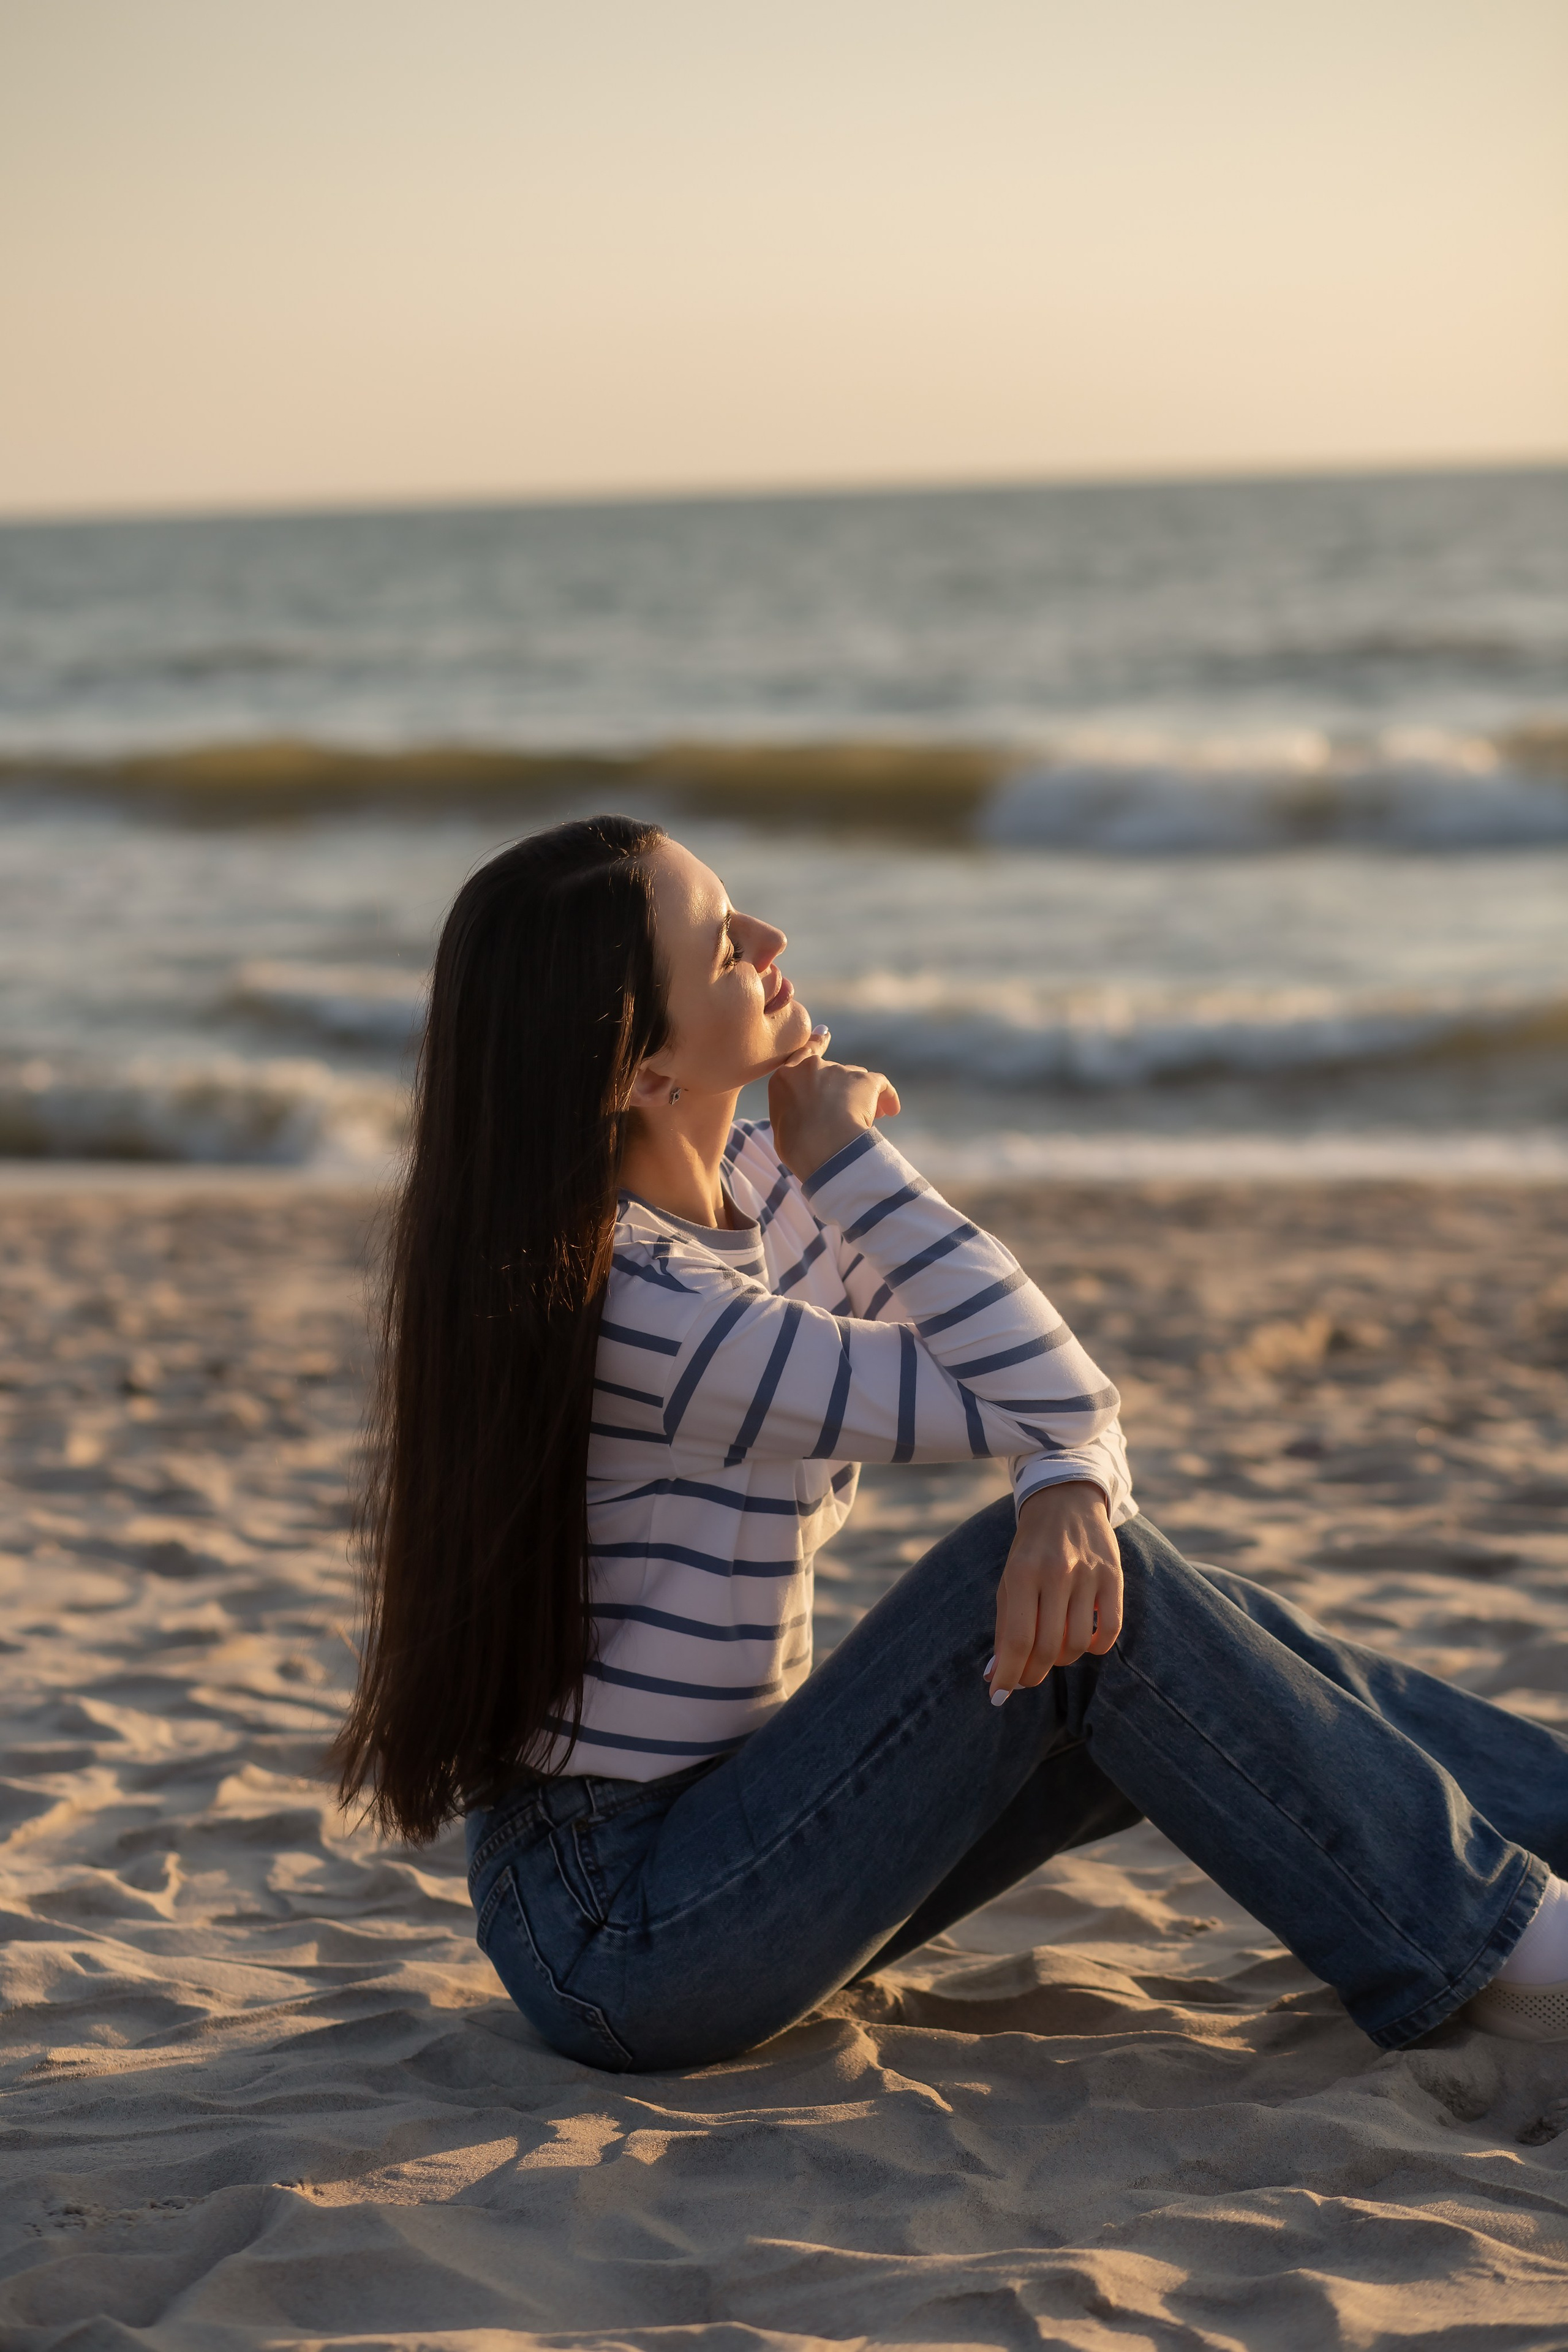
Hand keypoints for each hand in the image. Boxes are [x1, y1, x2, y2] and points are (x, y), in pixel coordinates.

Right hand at [769, 1024, 900, 1181]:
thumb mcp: (782, 1130)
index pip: (801, 1055)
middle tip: (845, 1116)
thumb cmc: (797, 1147)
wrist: (820, 1146)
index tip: (825, 1034)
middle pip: (832, 1073)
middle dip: (840, 1091)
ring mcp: (839, 1071)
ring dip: (860, 1098)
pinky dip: (887, 1097)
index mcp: (785, 1078)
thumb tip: (804, 1120)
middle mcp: (812, 1067)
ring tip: (864, 1122)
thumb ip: (793, 1115)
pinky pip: (880, 1086)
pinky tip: (892, 1110)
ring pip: (855, 1081)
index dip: (816, 1044)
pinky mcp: (865, 1080)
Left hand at [988, 1482, 1122, 1701]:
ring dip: (1062, 1660)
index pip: (1016, 1639)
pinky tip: (1083, 1642)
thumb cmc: (1030, 1549)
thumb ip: (1003, 1627)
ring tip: (1053, 1651)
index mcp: (1022, 1573)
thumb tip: (994, 1676)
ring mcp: (1088, 1575)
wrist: (1065, 1502)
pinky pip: (1109, 1631)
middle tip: (1027, 1678)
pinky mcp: (1113, 1578)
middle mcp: (1056, 1573)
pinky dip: (1095, 1647)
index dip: (1008, 1675)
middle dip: (1033, 1674)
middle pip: (1047, 1647)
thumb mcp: (1008, 1580)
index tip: (998, 1696)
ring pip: (1077, 1644)